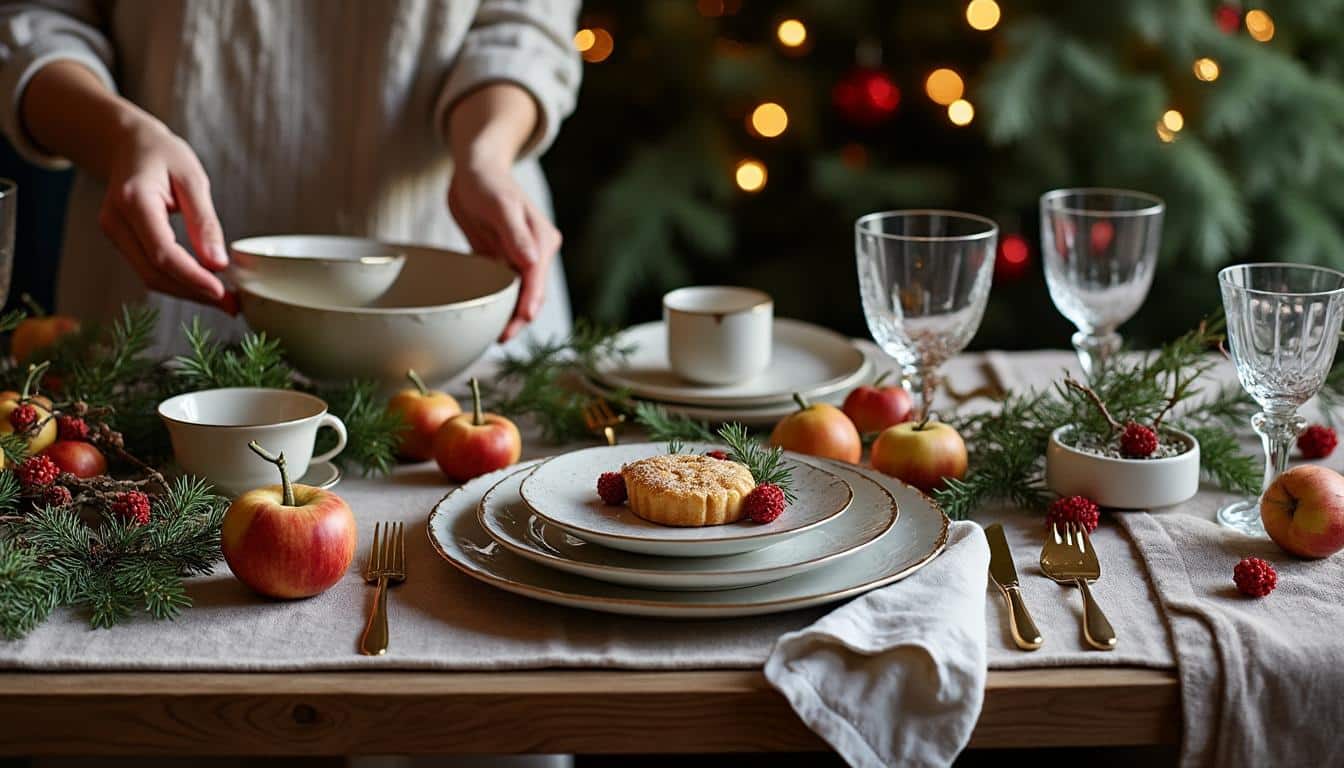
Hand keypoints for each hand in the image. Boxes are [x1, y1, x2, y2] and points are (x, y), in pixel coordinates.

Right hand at [97, 117, 233, 311]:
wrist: (127, 143)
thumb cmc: (163, 154)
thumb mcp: (192, 178)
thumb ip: (204, 221)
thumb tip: (218, 263)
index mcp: (133, 200)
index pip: (162, 252)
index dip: (192, 277)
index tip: (222, 291)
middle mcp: (115, 221)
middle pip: (154, 272)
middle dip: (194, 292)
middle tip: (232, 305)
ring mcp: (113, 233)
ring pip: (149, 276)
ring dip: (187, 292)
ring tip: (224, 299)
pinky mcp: (120, 240)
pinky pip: (148, 268)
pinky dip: (177, 280)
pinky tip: (203, 284)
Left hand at [448, 159, 560, 340]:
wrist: (477, 168)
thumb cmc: (486, 181)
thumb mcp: (500, 204)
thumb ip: (516, 234)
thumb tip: (532, 262)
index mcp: (541, 240)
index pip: (536, 277)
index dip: (530, 301)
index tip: (521, 320)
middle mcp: (537, 251)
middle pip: (532, 292)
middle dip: (520, 316)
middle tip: (502, 338)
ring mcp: (523, 258)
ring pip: (521, 293)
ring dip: (511, 314)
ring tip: (496, 336)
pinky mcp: (508, 260)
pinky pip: (507, 287)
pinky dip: (501, 303)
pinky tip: (490, 318)